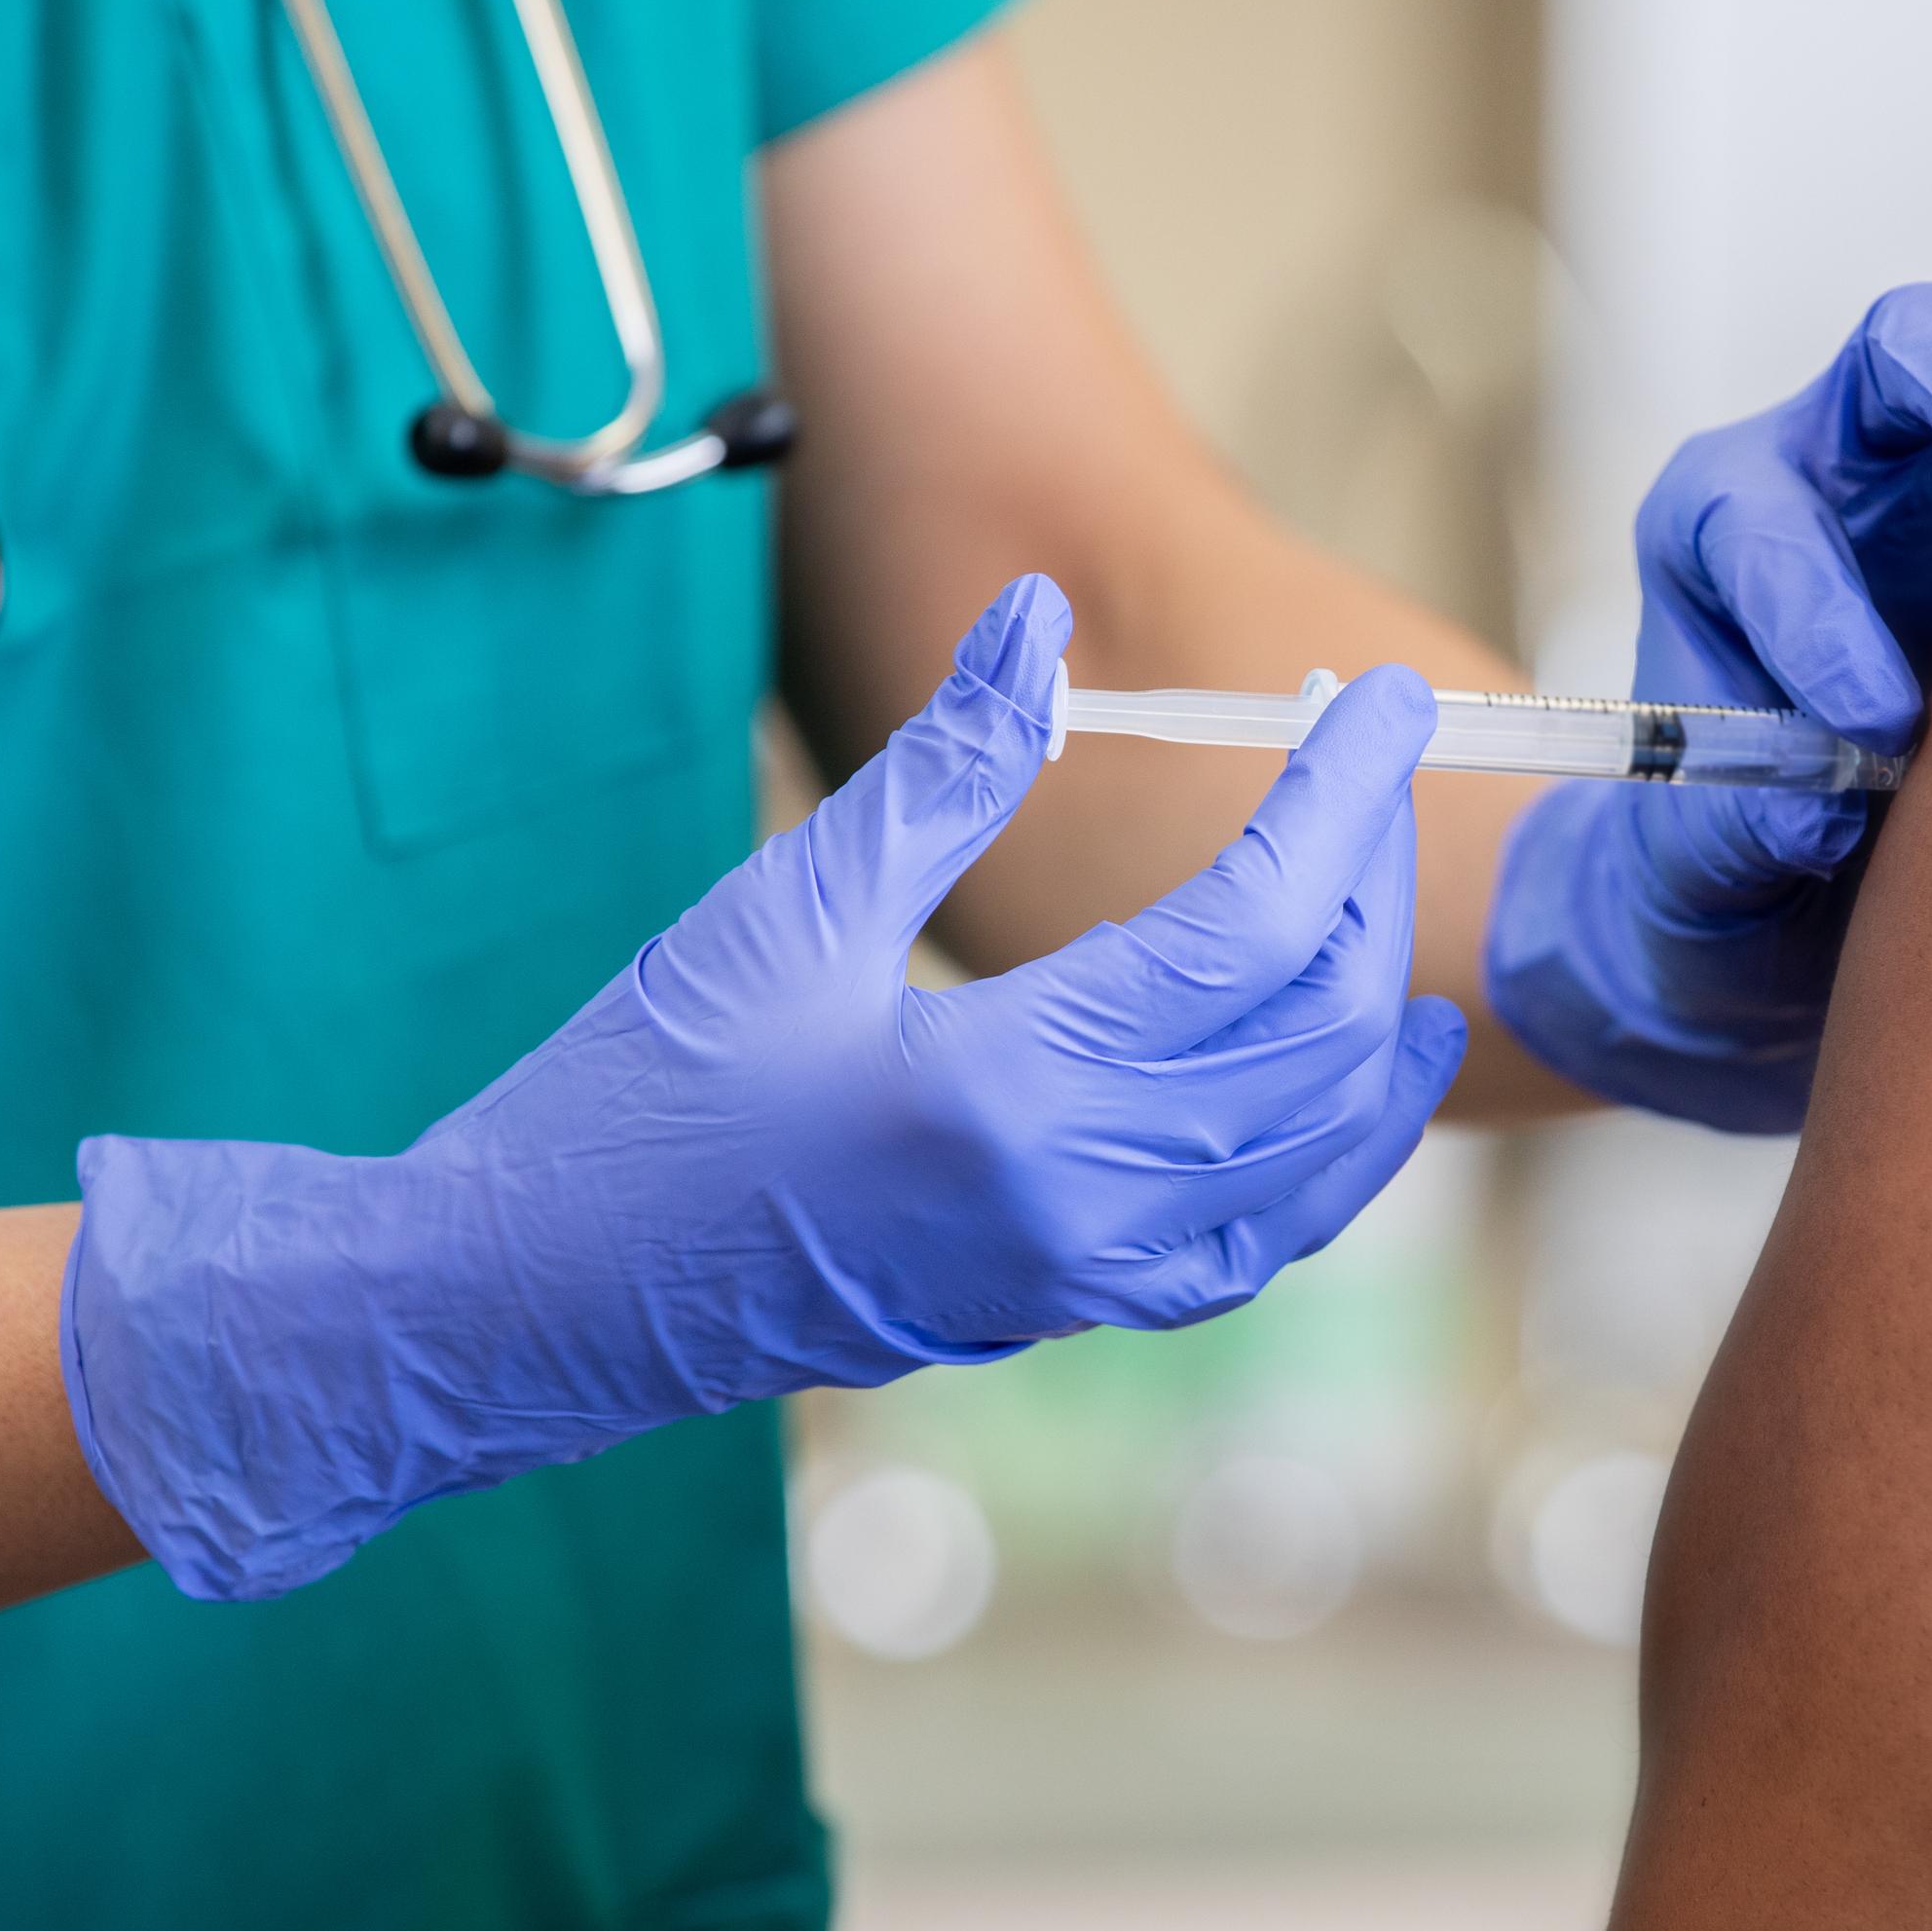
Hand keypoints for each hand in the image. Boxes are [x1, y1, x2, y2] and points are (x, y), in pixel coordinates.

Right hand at [63, 575, 1465, 1600]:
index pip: (1258, 924)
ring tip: (1391, 893)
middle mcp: (1077, 1201)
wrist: (539, 1299)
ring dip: (1380, 1011)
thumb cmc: (637, 1096)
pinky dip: (1335, 1150)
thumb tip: (1044, 619)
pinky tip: (1356, 1076)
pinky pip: (1260, 1238)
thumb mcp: (789, 904)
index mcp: (1010, 1089)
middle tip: (1374, 764)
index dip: (1346, 797)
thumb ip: (949, 764)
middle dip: (1375, 878)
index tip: (1392, 701)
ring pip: (1320, 1143)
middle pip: (1319, 1027)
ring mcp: (1086, 1276)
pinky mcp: (1071, 1311)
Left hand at [1486, 189, 1931, 1130]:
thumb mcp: (1703, 876)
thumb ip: (1733, 839)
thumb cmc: (1741, 873)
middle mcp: (1836, 468)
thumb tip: (1809, 820)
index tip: (1874, 723)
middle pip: (1887, 366)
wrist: (1811, 892)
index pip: (1758, 534)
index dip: (1815, 616)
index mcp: (1717, 541)